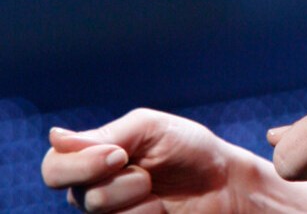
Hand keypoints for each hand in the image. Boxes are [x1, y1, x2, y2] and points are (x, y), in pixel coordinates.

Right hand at [41, 108, 306, 212]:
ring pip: (101, 212)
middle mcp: (93, 191)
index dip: (79, 164)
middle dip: (118, 183)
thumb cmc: (189, 149)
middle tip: (148, 176)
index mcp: (93, 160)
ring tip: (159, 192)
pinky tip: (163, 209)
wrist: (225, 182)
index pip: (53, 167)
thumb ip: (106, 135)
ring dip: (138, 201)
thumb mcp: (151, 129)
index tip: (119, 155)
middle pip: (79, 195)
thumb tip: (55, 137)